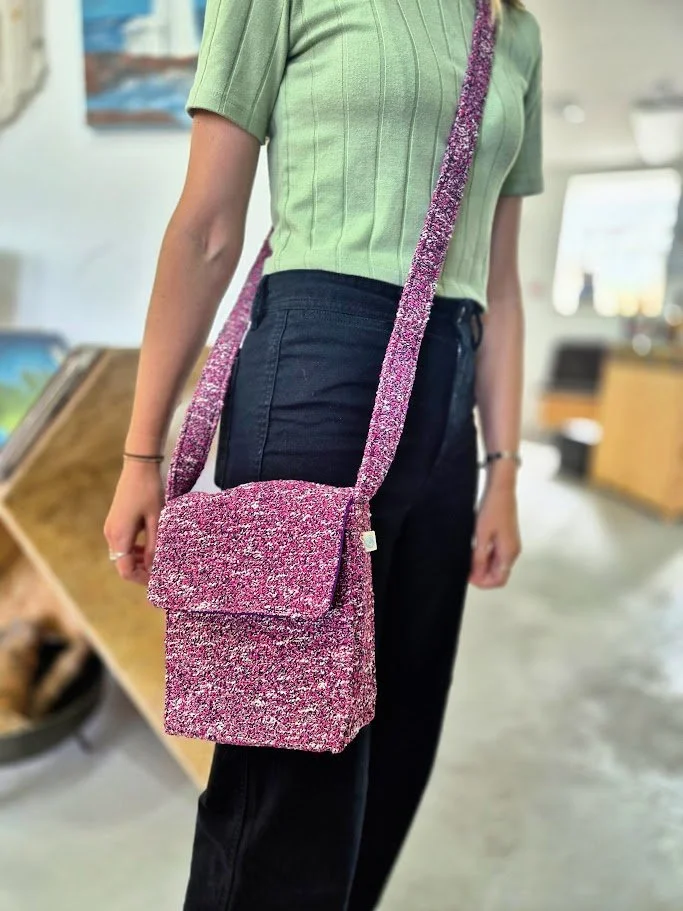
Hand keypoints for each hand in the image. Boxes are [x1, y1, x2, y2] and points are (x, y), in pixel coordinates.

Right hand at [103, 461, 164, 585]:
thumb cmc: (149, 491)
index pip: (126, 571)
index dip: (142, 579)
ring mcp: (111, 528)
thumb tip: (154, 568)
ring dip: (139, 561)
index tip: (158, 580)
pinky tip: (150, 546)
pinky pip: (123, 544)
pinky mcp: (115, 522)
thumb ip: (154, 545)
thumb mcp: (157, 520)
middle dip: (142, 571)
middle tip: (162, 571)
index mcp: (120, 536)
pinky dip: (135, 550)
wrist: (138, 467)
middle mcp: (111, 535)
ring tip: (159, 559)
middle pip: (123, 565)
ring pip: (123, 555)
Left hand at [469, 477, 520, 588]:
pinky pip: (497, 555)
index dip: (483, 583)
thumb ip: (480, 557)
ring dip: (483, 566)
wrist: (501, 489)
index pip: (499, 580)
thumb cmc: (492, 509)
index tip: (467, 576)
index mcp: (509, 553)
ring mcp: (511, 545)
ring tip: (467, 557)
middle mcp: (513, 552)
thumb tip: (476, 576)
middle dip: (482, 575)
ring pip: (497, 565)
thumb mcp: (482, 535)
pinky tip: (474, 549)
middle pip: (498, 574)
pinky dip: (486, 557)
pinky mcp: (506, 538)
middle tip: (465, 567)